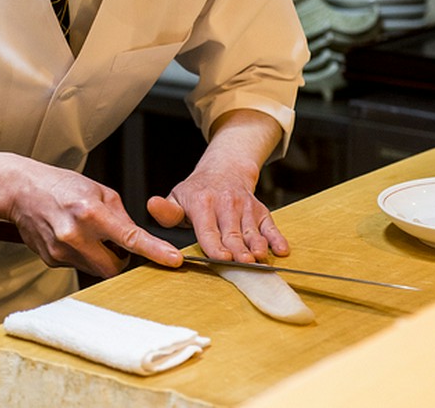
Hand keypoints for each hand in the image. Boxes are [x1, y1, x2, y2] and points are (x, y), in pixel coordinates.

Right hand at [6, 161, 181, 277]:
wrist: (21, 190)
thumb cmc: (60, 186)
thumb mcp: (98, 190)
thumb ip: (120, 216)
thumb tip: (137, 239)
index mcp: (91, 212)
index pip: (130, 238)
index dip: (154, 251)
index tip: (173, 260)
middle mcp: (75, 234)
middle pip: (113, 266)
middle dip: (120, 259)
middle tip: (114, 242)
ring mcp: (60, 250)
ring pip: (95, 269)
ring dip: (100, 257)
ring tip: (88, 234)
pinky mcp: (50, 260)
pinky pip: (77, 266)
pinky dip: (82, 256)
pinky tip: (70, 236)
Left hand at [146, 109, 289, 262]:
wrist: (225, 170)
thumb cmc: (198, 192)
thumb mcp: (177, 197)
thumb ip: (166, 210)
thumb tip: (152, 205)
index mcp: (203, 203)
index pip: (208, 229)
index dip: (215, 245)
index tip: (221, 258)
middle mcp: (226, 204)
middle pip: (232, 233)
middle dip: (238, 249)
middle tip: (243, 264)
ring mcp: (245, 207)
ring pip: (252, 230)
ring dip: (257, 245)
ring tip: (260, 259)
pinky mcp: (260, 211)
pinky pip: (270, 225)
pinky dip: (277, 237)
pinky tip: (281, 250)